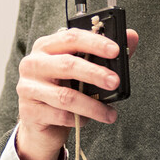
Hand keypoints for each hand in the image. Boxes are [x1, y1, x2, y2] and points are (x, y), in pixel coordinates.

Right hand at [15, 27, 139, 159]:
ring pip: (65, 96)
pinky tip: (87, 120)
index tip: (115, 51)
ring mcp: (28, 88)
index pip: (71, 37)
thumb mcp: (83, 70)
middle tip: (115, 82)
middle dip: (95, 73)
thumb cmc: (63, 89)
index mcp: (46, 46)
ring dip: (92, 106)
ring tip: (109, 114)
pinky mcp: (29, 112)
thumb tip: (132, 36)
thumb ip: (105, 54)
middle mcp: (33, 63)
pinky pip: (60, 115)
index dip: (95, 43)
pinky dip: (78, 119)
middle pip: (67, 64)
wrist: (41, 123)